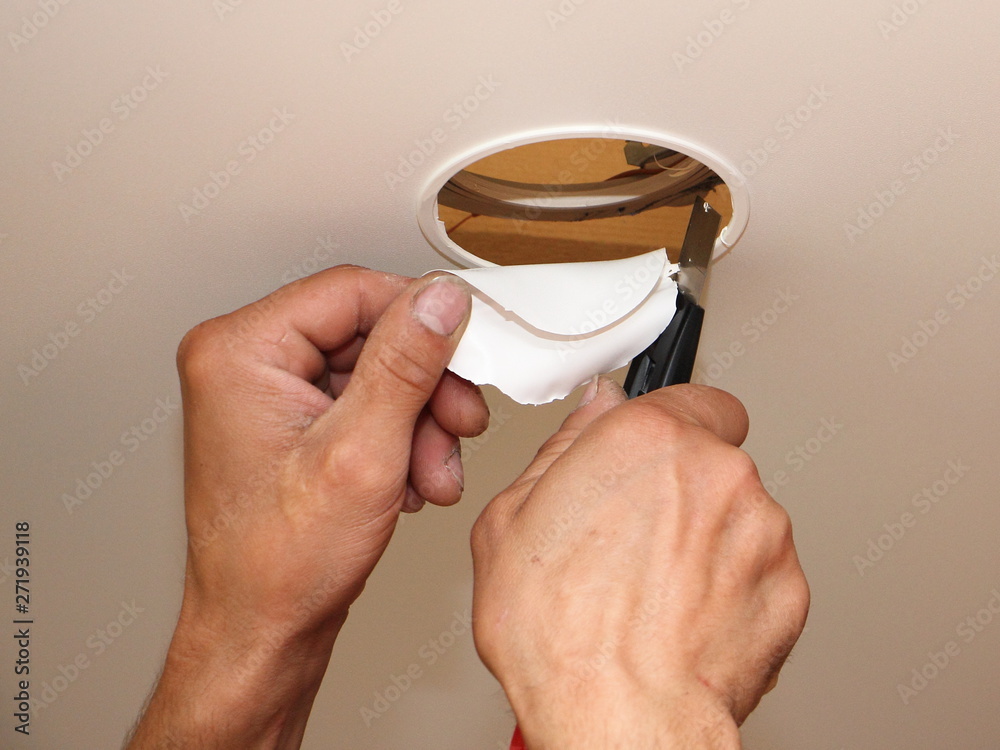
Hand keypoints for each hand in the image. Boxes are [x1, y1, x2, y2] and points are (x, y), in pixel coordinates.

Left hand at [127, 266, 487, 748]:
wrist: (262, 635)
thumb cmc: (279, 565)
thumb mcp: (361, 453)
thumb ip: (405, 365)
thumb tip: (439, 300)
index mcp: (240, 351)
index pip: (351, 291)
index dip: (421, 318)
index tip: (468, 345)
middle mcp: (246, 363)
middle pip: (368, 334)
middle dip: (425, 387)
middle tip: (460, 422)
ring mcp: (269, 394)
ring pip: (376, 372)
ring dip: (420, 420)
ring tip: (435, 472)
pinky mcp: (293, 423)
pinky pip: (365, 403)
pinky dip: (401, 438)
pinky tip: (411, 480)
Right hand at [471, 378, 808, 748]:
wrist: (620, 720)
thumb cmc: (560, 634)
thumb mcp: (510, 519)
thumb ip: (563, 446)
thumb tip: (593, 412)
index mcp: (646, 438)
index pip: (690, 393)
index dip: (667, 425)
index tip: (649, 451)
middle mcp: (715, 471)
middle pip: (712, 455)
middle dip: (679, 485)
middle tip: (632, 533)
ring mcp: (762, 529)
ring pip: (737, 513)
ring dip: (705, 537)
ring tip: (653, 588)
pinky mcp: (789, 587)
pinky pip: (759, 568)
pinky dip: (731, 586)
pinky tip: (684, 616)